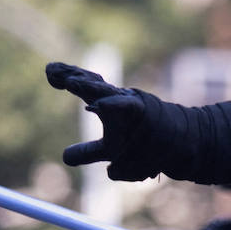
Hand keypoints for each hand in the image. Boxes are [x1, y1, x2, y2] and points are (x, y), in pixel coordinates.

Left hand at [46, 61, 196, 181]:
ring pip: (106, 92)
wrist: (181, 144)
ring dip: (88, 87)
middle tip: (52, 71)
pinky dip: (112, 105)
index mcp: (108, 105)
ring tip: (70, 82)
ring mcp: (131, 106)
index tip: (49, 72)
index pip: (85, 87)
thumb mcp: (111, 151)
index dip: (67, 77)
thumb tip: (65, 158)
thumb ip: (88, 151)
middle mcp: (117, 101)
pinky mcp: (144, 113)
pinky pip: (127, 106)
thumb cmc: (146, 145)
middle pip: (91, 84)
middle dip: (74, 77)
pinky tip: (98, 105)